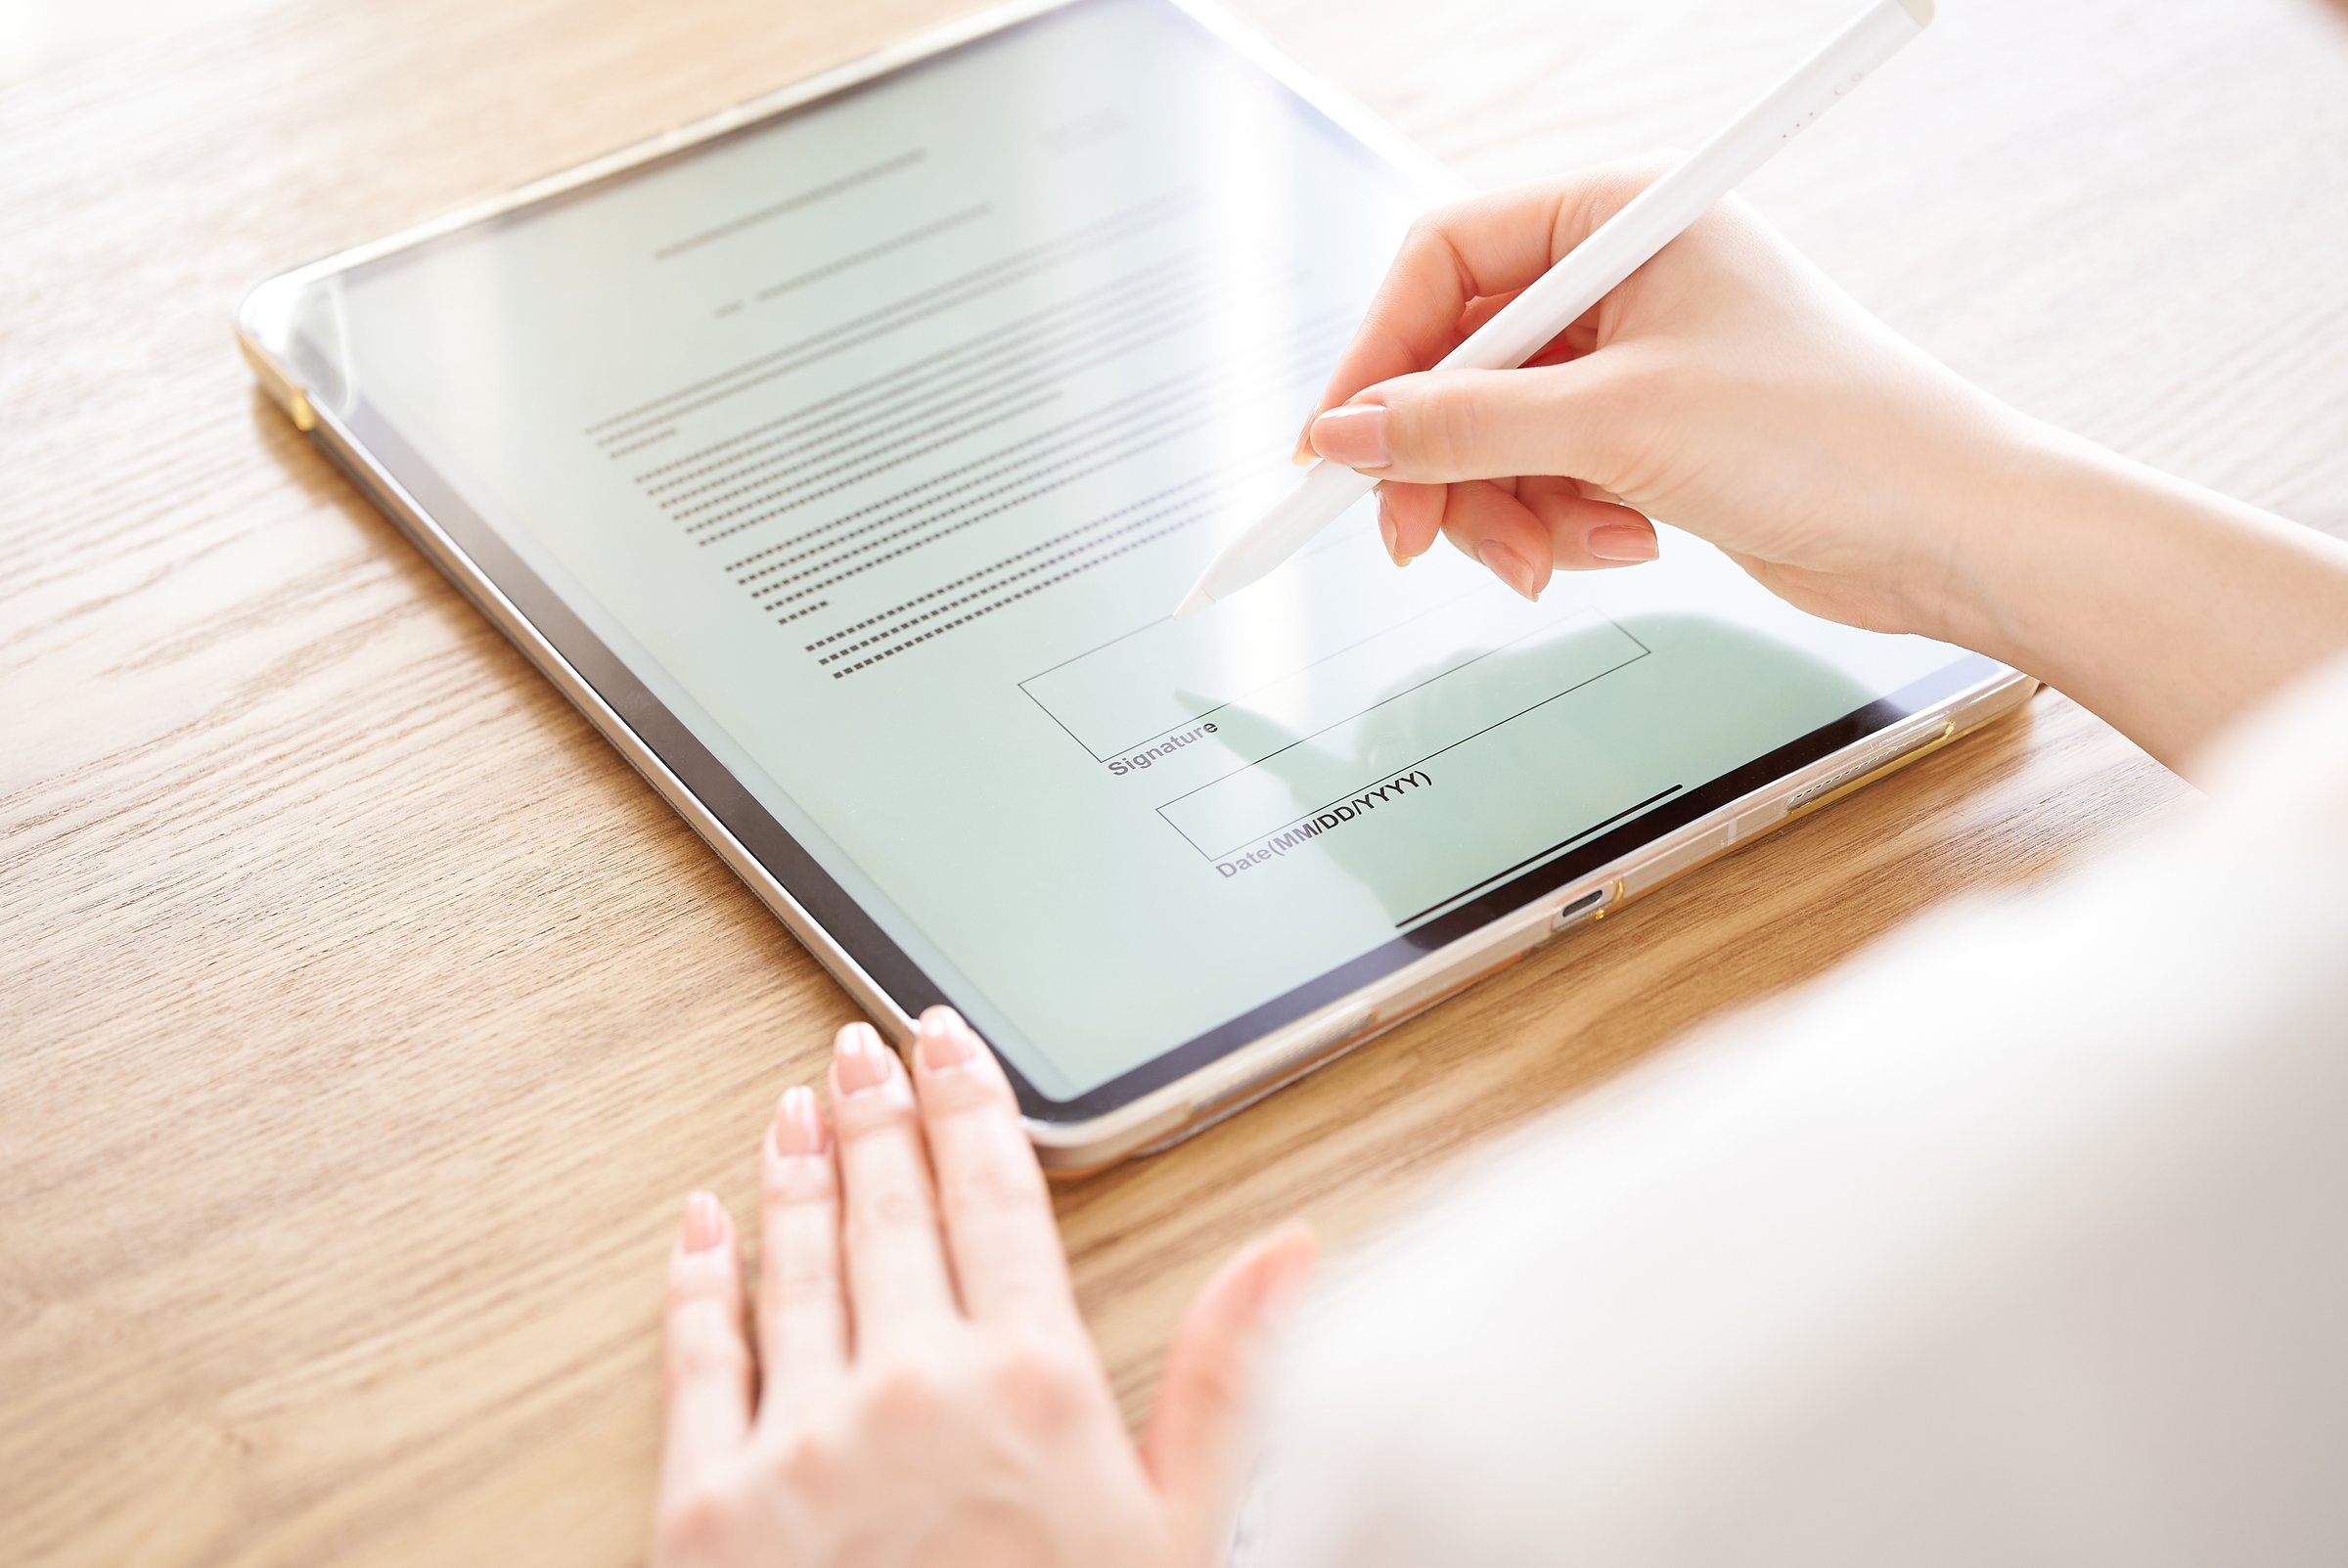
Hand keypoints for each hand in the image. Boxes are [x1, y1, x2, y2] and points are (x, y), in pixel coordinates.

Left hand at [651, 1007, 1315, 1567]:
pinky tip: (698, 1227)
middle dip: (874, 1113)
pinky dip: (695, 1279)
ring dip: (792, 1173)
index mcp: (1033, 1383)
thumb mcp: (1181, 1531)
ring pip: (792, 1262)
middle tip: (856, 1050)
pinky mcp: (708, 1509)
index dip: (966, 1103)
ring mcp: (802, 1444)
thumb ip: (1224, 1379)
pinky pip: (694, 1359)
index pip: (996, 1194)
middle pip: (888, 1206)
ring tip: (791, 1113)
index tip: (943, 1043)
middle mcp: (913, 1389)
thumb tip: (1286, 1255)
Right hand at [1296, 155, 2036, 641]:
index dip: (1379, 358)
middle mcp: (1621, 276)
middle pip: (1460, 362)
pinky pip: (1547, 475)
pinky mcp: (1649, 432)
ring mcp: (1634, 357)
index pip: (1444, 262)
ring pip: (1496, 434)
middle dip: (1443, 460)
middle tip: (1418, 536)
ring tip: (1556, 556)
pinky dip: (1563, 522)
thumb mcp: (1619, 423)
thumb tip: (1349, 434)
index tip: (1335, 445)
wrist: (1943, 530)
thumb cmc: (1830, 434)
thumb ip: (1466, 426)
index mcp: (1620, 216)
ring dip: (1508, 508)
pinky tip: (1624, 543)